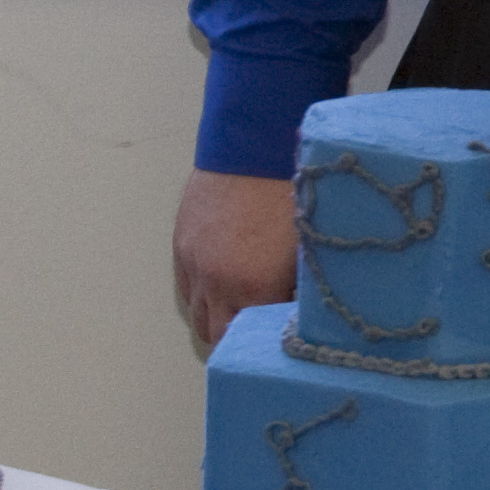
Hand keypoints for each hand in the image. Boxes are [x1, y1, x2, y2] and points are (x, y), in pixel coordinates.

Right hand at [172, 168, 297, 353]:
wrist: (254, 145)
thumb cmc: (291, 192)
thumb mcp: (307, 248)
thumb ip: (300, 291)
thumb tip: (302, 315)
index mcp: (252, 288)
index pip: (249, 343)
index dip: (264, 345)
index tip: (280, 340)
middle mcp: (215, 283)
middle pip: (216, 337)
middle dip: (236, 340)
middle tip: (259, 333)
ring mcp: (193, 264)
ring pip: (196, 315)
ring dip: (215, 319)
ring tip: (241, 311)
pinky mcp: (182, 244)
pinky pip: (185, 287)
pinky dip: (201, 295)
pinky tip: (223, 286)